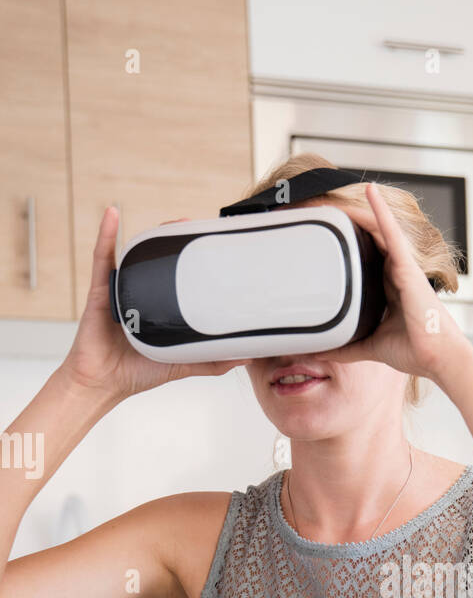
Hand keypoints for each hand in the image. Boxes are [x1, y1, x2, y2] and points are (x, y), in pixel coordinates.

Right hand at [59, 208, 248, 404]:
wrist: (104, 382)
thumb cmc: (136, 372)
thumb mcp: (182, 364)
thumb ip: (211, 362)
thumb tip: (244, 357)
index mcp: (160, 307)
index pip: (179, 278)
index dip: (194, 261)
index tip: (213, 247)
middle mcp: (141, 294)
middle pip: (160, 260)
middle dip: (178, 240)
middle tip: (199, 229)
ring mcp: (121, 289)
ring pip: (137, 254)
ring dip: (154, 233)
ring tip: (175, 221)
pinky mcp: (102, 290)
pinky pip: (102, 258)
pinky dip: (106, 234)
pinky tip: (113, 214)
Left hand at [327, 182, 472, 385]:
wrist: (438, 359)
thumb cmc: (415, 351)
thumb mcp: (371, 346)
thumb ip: (346, 347)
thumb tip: (320, 350)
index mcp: (389, 290)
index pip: (365, 260)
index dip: (348, 246)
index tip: (326, 235)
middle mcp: (396, 274)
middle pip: (369, 241)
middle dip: (348, 225)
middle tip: (322, 209)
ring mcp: (403, 268)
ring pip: (378, 231)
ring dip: (359, 211)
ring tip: (334, 196)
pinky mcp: (408, 267)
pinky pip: (392, 233)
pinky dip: (381, 212)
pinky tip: (370, 191)